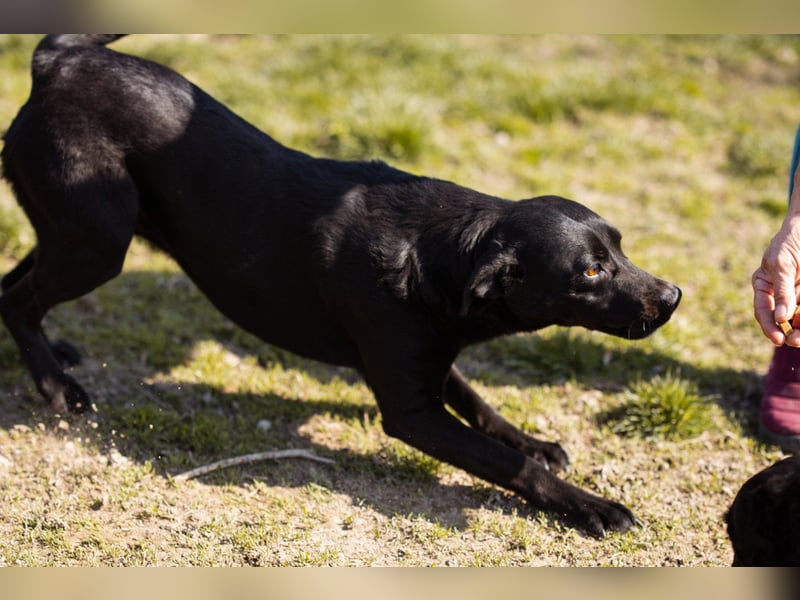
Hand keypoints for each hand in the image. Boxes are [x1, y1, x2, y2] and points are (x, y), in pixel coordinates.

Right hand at [753, 214, 799, 345]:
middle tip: (795, 340)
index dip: (769, 327)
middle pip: (781, 319)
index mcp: (764, 287)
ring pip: (797, 316)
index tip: (778, 339)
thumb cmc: (790, 243)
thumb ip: (782, 291)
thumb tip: (780, 318)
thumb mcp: (782, 266)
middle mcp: (779, 294)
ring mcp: (796, 295)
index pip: (762, 311)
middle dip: (789, 331)